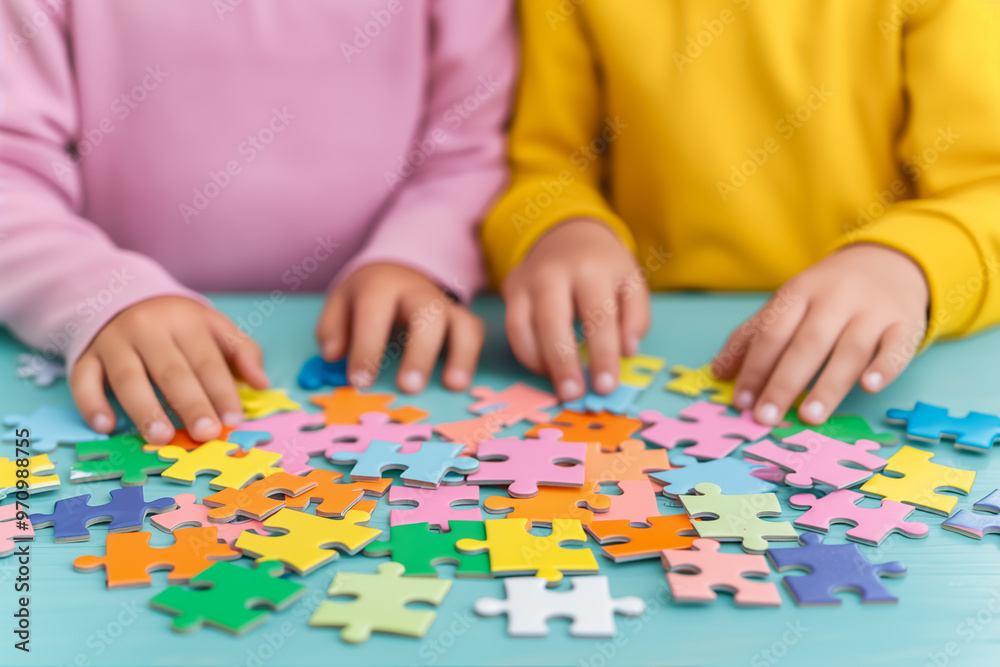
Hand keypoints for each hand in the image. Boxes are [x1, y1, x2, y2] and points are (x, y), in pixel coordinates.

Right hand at [70, 296, 267, 444]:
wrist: (120, 295)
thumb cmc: (176, 323)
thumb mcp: (212, 326)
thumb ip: (241, 351)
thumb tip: (261, 382)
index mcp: (184, 321)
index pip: (207, 360)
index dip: (221, 390)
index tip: (234, 419)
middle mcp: (147, 329)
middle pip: (171, 371)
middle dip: (190, 404)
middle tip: (205, 433)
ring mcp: (112, 342)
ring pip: (127, 377)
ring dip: (144, 409)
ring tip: (161, 437)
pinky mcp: (85, 356)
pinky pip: (83, 380)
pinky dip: (91, 404)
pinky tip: (106, 426)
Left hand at [316, 263, 482, 392]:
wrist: (396, 272)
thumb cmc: (365, 300)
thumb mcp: (340, 305)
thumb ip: (332, 329)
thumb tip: (333, 355)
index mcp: (380, 286)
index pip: (374, 314)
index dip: (367, 348)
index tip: (359, 381)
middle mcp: (416, 291)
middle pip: (425, 314)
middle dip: (419, 352)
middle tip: (409, 388)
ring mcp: (442, 303)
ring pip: (458, 321)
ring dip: (458, 354)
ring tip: (452, 385)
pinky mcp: (459, 316)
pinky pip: (473, 331)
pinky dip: (470, 356)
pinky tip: (460, 383)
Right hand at [501, 218, 650, 400]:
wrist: (568, 234)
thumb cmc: (604, 267)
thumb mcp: (631, 283)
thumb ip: (636, 317)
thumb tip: (626, 351)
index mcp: (591, 269)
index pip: (597, 317)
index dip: (602, 355)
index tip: (606, 386)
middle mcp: (553, 272)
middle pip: (553, 322)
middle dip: (563, 363)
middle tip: (574, 395)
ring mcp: (527, 280)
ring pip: (523, 327)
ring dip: (540, 363)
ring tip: (560, 387)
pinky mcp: (511, 289)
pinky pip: (513, 328)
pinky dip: (527, 354)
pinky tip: (546, 368)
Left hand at [713, 244, 928, 425]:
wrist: (889, 262)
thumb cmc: (828, 294)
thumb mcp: (789, 304)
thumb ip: (753, 335)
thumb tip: (717, 371)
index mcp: (799, 292)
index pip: (771, 333)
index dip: (754, 368)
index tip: (740, 402)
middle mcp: (835, 299)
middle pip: (806, 344)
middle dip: (783, 383)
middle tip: (766, 417)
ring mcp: (872, 311)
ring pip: (849, 350)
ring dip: (828, 385)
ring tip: (809, 417)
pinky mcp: (905, 323)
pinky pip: (897, 347)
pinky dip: (884, 367)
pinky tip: (870, 386)